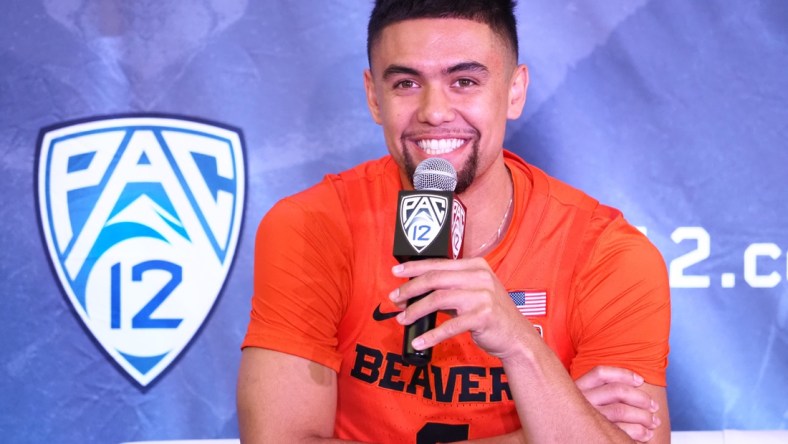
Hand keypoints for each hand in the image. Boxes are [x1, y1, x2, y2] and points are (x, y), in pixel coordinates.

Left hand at [389, 257, 535, 358]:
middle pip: (435, 279)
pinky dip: (432, 335)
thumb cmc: (491, 315)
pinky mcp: (483, 316)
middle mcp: (479, 277)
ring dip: (416, 310)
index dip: (414, 268)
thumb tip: (415, 292)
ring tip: (403, 319)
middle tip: (395, 299)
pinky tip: (420, 341)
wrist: (517, 337)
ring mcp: (482, 296)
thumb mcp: (473, 293)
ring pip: (438, 299)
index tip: (395, 273)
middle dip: (410, 289)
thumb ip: (449, 289)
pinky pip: (450, 326)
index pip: (439, 264)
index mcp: (476, 266)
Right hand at [575, 366, 660, 441]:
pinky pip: (622, 432)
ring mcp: (587, 418)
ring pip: (621, 411)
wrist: (561, 439)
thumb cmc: (577, 418)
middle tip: (654, 406)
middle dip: (641, 398)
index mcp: (577, 388)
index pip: (600, 373)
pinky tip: (645, 435)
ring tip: (653, 423)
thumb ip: (596, 391)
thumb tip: (635, 384)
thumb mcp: (580, 399)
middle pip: (617, 391)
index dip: (623, 374)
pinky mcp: (594, 434)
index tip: (640, 380)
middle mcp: (581, 400)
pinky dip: (638, 432)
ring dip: (643, 416)